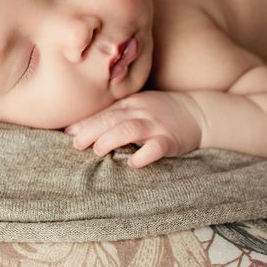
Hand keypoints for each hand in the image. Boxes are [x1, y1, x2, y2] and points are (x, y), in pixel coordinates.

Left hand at [65, 90, 203, 167]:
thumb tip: (79, 128)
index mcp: (131, 103)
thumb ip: (114, 114)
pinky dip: (144, 155)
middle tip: (77, 144)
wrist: (198, 113)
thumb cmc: (162, 112)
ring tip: (98, 151)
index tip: (67, 133)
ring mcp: (157, 125)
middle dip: (92, 131)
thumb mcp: (138, 105)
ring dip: (111, 139)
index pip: (104, 112)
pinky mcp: (170, 140)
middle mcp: (142, 111)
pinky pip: (156, 147)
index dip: (85, 122)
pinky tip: (133, 162)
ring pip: (130, 129)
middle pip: (112, 119)